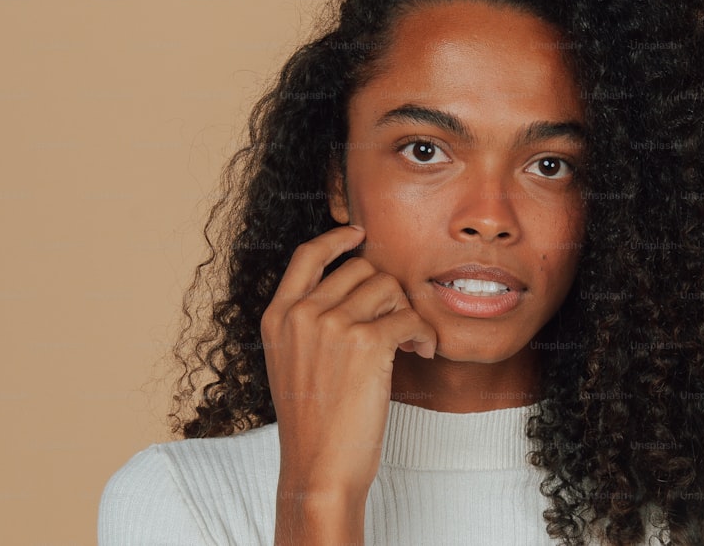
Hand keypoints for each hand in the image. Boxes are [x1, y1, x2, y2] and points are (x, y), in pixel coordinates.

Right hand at [262, 225, 436, 542]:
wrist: (318, 469)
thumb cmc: (313, 423)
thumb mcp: (291, 362)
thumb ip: (308, 322)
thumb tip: (352, 287)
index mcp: (278, 315)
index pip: (307, 255)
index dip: (336, 238)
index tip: (359, 234)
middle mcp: (301, 313)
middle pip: (360, 269)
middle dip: (387, 292)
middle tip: (398, 324)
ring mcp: (331, 325)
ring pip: (388, 288)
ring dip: (408, 313)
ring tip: (411, 342)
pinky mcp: (365, 344)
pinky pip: (409, 316)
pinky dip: (425, 333)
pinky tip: (424, 352)